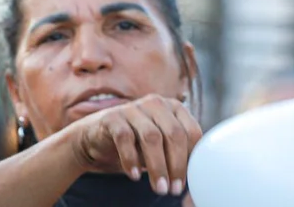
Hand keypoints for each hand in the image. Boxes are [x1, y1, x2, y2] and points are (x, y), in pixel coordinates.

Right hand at [67, 95, 201, 196]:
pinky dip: (131, 159)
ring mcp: (133, 108)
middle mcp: (156, 103)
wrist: (97, 136)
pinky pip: (125, 138)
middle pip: (173, 134)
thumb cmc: (137, 143)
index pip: (191, 131)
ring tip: (160, 189)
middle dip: (176, 165)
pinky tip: (136, 176)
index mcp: (173, 108)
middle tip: (174, 190)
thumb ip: (177, 154)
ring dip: (157, 167)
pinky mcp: (113, 117)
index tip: (189, 182)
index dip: (192, 158)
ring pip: (151, 137)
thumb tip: (196, 177)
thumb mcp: (161, 146)